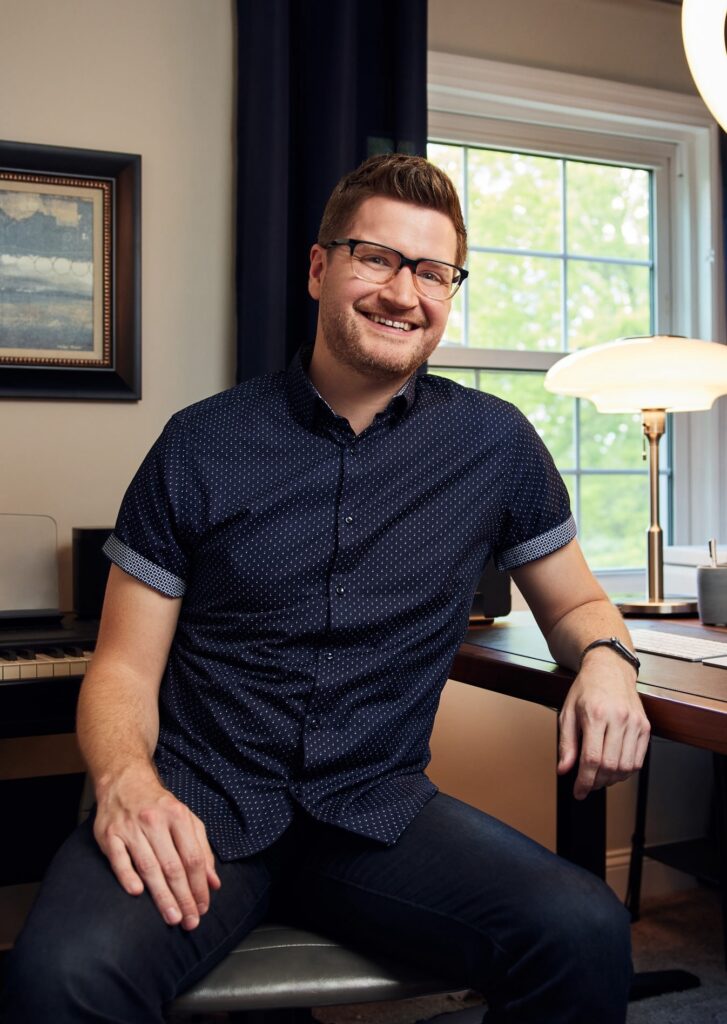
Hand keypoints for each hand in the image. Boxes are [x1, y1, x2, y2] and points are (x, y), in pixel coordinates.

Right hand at [93, 767, 220, 928]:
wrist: (125, 782)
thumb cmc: (159, 806)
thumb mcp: (187, 820)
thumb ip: (202, 849)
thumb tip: (213, 883)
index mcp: (178, 816)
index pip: (193, 857)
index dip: (199, 885)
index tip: (203, 907)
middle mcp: (155, 821)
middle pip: (173, 866)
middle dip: (183, 897)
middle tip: (190, 921)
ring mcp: (131, 828)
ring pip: (149, 867)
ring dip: (162, 896)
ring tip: (173, 918)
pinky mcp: (110, 835)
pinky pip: (119, 859)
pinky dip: (127, 876)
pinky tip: (137, 893)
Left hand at [557, 648, 650, 799]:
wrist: (609, 669)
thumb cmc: (587, 689)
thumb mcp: (567, 713)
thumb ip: (566, 744)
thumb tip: (564, 769)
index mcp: (596, 714)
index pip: (592, 759)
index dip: (584, 781)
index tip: (578, 791)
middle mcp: (618, 718)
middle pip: (610, 766)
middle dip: (597, 782)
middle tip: (587, 784)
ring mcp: (635, 723)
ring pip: (626, 767)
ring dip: (612, 779)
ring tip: (599, 776)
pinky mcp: (645, 726)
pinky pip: (639, 760)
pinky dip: (626, 770)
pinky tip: (614, 767)